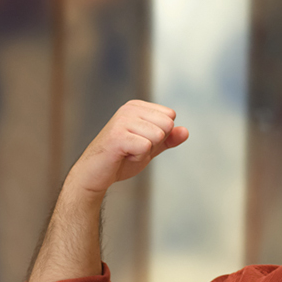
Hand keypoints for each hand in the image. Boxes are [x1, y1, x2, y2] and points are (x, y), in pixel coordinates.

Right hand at [68, 100, 188, 197]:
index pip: (170, 117)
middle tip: (133, 149)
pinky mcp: (117, 136)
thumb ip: (168, 139)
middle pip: (167, 125)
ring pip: (158, 136)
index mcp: (137, 106)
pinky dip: (137, 158)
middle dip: (154, 144)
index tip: (140, 142)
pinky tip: (123, 156)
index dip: (160, 137)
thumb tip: (185, 131)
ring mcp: (122, 120)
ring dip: (145, 152)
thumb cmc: (121, 159)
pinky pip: (146, 147)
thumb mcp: (150, 148)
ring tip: (127, 152)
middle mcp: (129, 108)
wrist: (96, 174)